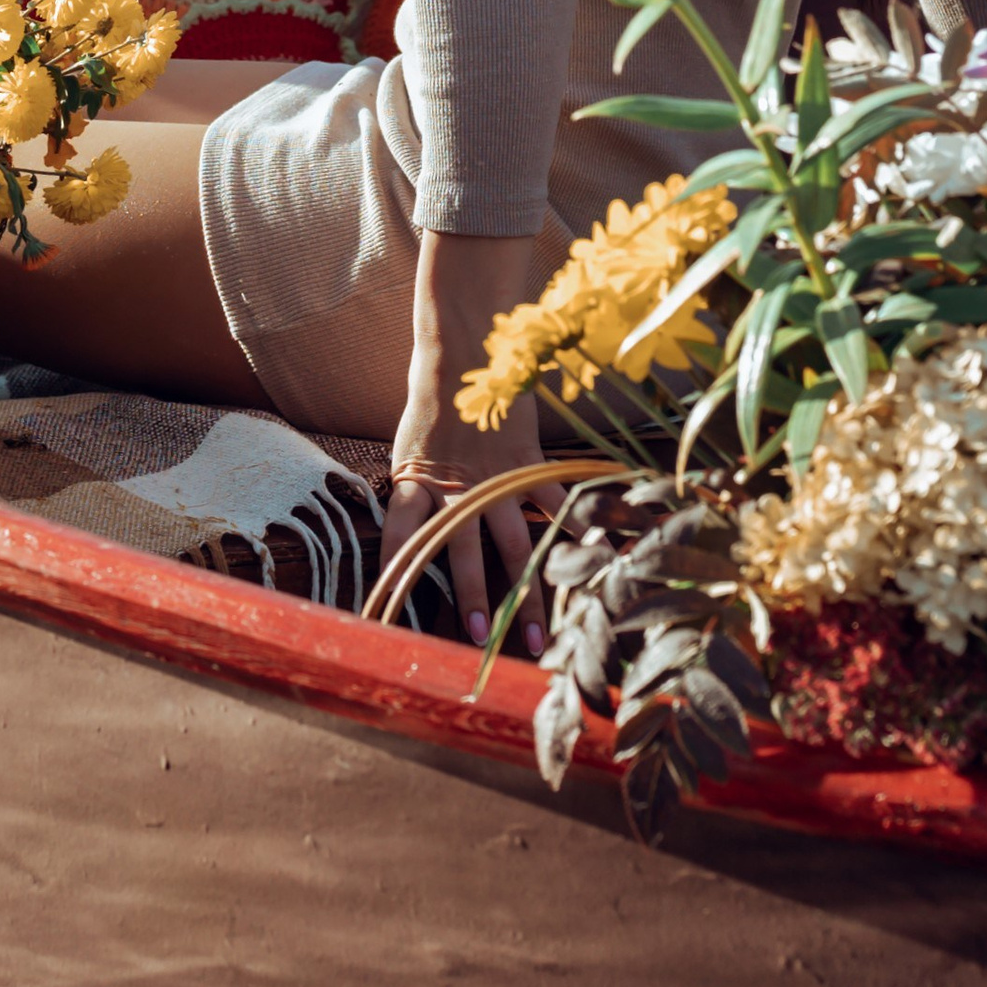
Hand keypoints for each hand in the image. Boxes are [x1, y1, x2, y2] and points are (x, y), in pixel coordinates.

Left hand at [379, 230, 559, 653]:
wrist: (465, 349)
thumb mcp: (411, 446)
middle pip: (461, 552)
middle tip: (477, 638)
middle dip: (471, 597)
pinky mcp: (525, 465)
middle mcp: (455, 487)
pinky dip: (574, 532)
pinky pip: (551, 504)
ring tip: (533, 635)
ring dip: (523, 592)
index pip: (399, 534)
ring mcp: (495, 478)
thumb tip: (409, 529)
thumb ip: (415, 488)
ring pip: (511, 544)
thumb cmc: (434, 400)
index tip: (390, 612)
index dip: (395, 572)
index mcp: (415, 481)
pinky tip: (596, 561)